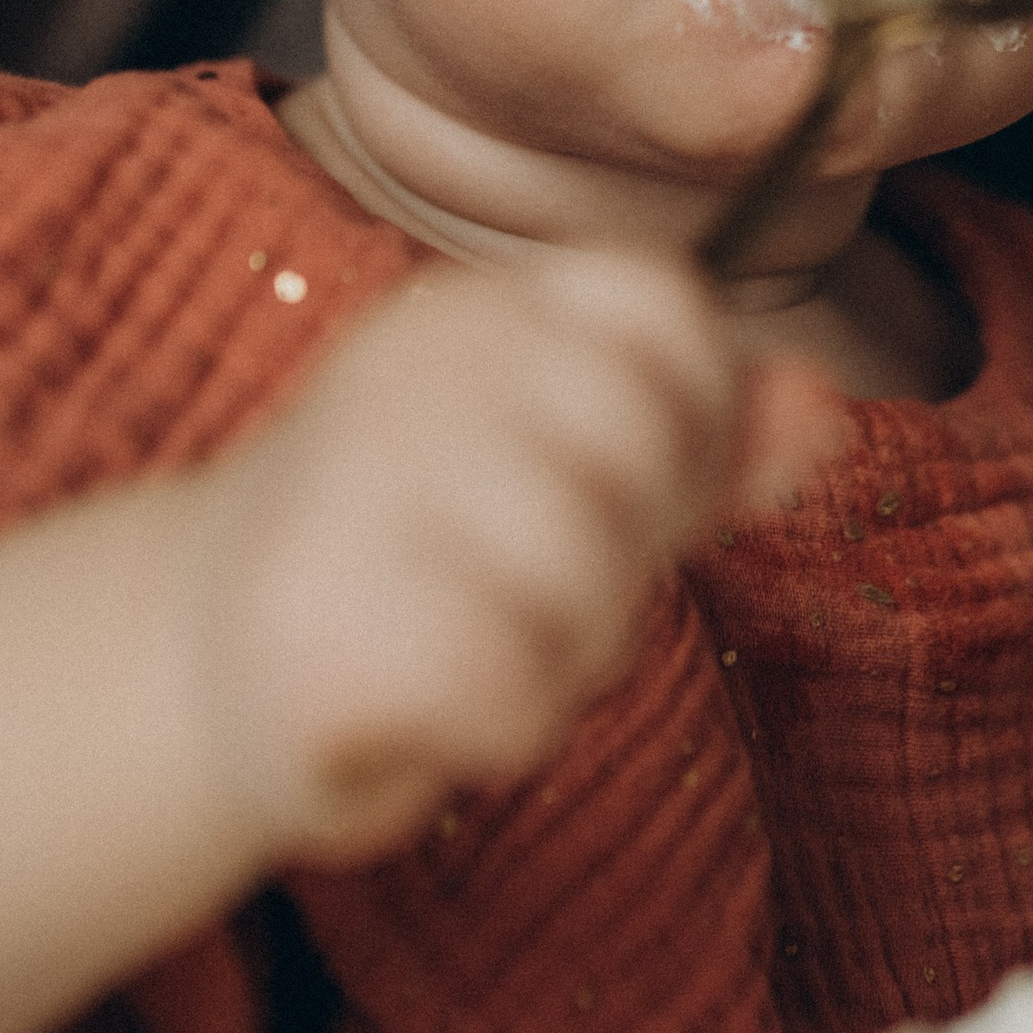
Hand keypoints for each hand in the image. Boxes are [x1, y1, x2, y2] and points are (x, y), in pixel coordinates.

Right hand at [188, 248, 841, 865]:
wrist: (204, 658)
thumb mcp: (574, 470)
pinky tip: (437, 708)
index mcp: (475, 313)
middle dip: (633, 547)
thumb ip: (707, 436)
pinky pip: (505, 687)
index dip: (696, 411)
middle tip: (553, 587)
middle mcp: (408, 372)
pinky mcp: (317, 620)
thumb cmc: (428, 555)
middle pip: (635, 438)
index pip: (660, 306)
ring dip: (565, 651)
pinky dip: (501, 726)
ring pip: (578, 572)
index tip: (641, 480)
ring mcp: (351, 486)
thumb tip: (828, 411)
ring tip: (485, 644)